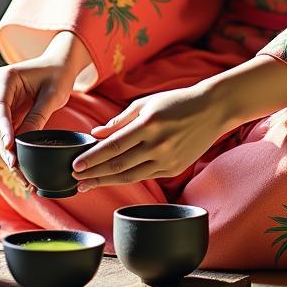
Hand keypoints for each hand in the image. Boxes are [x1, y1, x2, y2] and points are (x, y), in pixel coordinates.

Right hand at [0, 57, 75, 172]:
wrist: (61, 65)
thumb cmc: (58, 75)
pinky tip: (20, 164)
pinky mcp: (5, 109)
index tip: (9, 147)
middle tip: (16, 168)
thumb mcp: (52, 96)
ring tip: (20, 173)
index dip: (3, 129)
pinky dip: (13, 146)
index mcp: (5, 78)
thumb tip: (24, 143)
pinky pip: (5, 130)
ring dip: (8, 151)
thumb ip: (37, 117)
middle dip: (6, 146)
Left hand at [70, 84, 229, 190]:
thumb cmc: (175, 102)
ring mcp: (167, 160)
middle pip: (118, 165)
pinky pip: (145, 176)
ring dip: (106, 181)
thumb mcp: (146, 103)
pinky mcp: (173, 169)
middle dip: (94, 174)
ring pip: (130, 176)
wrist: (211, 110)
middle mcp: (158, 145)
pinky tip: (111, 178)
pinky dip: (126, 178)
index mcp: (149, 124)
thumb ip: (120, 120)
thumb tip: (95, 134)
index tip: (75, 165)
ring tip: (87, 184)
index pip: (113, 146)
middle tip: (74, 179)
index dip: (92, 158)